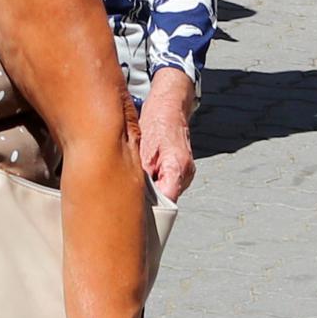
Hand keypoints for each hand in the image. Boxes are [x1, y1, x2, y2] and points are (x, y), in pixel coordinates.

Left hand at [137, 72, 196, 199]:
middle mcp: (186, 175)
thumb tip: (132, 195)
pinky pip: (167, 186)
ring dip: (151, 192)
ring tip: (138, 179)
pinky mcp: (182, 173)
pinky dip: (155, 184)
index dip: (150, 209)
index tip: (135, 209)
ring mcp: (186, 175)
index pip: (166, 204)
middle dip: (148, 201)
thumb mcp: (142, 148)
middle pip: (166, 202)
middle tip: (130, 194)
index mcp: (178, 168)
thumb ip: (140, 174)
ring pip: (166, 195)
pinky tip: (145, 175)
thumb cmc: (157, 122)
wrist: (170, 107)